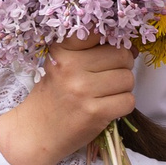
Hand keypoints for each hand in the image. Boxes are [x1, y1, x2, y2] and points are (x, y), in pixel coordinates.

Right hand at [0, 41, 136, 164]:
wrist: (35, 132)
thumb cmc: (52, 96)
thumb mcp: (59, 65)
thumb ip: (88, 51)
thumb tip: (130, 47)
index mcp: (62, 52)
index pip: (98, 32)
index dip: (111, 40)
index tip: (108, 49)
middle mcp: (71, 68)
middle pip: (121, 55)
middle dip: (123, 66)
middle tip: (110, 75)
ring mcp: (83, 91)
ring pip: (128, 78)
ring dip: (123, 87)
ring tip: (107, 93)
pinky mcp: (95, 112)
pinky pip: (128, 101)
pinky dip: (123, 105)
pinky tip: (108, 107)